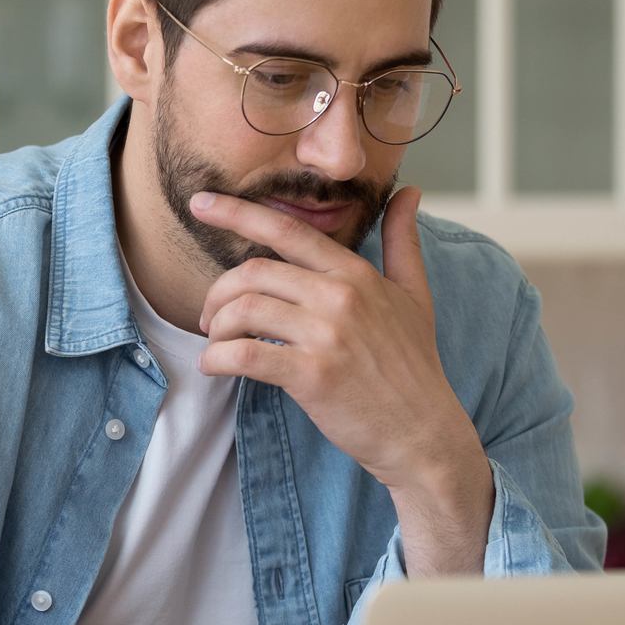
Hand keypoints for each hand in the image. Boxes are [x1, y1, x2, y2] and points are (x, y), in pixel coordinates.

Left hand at [191, 186, 492, 576]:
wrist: (423, 433)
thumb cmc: (415, 366)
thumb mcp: (416, 295)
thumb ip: (403, 241)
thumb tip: (410, 192)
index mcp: (356, 274)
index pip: (287, 231)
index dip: (238, 213)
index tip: (201, 203)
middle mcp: (340, 297)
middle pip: (253, 273)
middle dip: (218, 292)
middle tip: (210, 316)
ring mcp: (326, 335)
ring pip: (244, 311)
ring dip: (216, 327)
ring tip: (216, 343)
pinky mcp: (312, 375)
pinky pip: (245, 355)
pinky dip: (218, 359)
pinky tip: (213, 367)